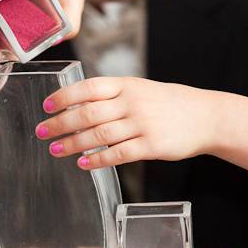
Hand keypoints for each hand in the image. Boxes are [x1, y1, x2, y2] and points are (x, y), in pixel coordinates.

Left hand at [34, 77, 216, 168]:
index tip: (46, 106)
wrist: (206, 116)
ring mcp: (143, 124)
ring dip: (72, 143)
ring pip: (99, 135)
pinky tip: (83, 163)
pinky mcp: (152, 146)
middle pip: (88, 113)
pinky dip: (97, 160)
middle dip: (60, 123)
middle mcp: (132, 102)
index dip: (64, 97)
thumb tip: (75, 106)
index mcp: (127, 84)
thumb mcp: (140, 89)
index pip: (88, 88)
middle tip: (41, 132)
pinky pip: (118, 154)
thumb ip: (112, 96)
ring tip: (55, 149)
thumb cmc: (168, 104)